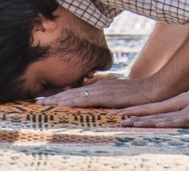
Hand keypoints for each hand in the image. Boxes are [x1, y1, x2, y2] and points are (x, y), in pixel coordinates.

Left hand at [38, 75, 155, 108]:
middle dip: (53, 96)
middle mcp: (97, 85)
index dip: (60, 93)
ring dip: (58, 99)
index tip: (45, 97)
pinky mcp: (106, 96)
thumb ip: (106, 92)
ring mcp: (101, 90)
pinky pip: (87, 99)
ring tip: (44, 103)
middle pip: (71, 91)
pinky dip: (73, 101)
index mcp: (99, 85)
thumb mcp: (118, 91)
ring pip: (75, 94)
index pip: (76, 89)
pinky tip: (64, 104)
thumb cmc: (137, 92)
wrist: (152, 89)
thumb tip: (94, 96)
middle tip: (37, 101)